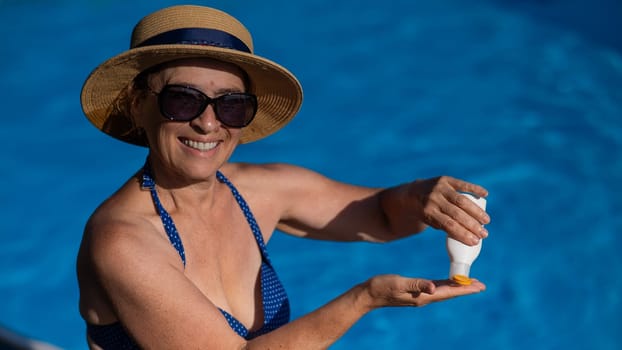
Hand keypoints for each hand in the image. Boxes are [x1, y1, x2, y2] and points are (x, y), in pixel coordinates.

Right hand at [364, 274, 485, 308]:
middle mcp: (424, 297)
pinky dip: (445, 285)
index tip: (479, 286)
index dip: (464, 289)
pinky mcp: (415, 292)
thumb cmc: (381, 287)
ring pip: (443, 291)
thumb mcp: (398, 283)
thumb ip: (416, 285)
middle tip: (481, 285)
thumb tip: (433, 287)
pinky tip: (447, 283)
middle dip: (465, 289)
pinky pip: (435, 288)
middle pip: (449, 293)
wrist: (368, 295)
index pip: (448, 292)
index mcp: (423, 296)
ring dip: (457, 287)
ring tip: (469, 284)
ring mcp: (419, 296)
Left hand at [408, 176, 489, 244]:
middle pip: (456, 214)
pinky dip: (475, 188)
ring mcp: (439, 188)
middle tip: (484, 234)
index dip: (463, 234)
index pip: (448, 225)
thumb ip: (446, 228)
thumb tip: (470, 240)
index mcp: (428, 212)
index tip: (475, 241)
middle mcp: (433, 199)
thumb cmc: (425, 212)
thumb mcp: (429, 222)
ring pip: (461, 200)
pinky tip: (485, 194)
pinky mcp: (445, 179)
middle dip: (472, 225)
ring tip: (486, 220)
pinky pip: (462, 184)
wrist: (413, 194)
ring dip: (476, 211)